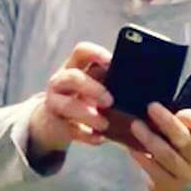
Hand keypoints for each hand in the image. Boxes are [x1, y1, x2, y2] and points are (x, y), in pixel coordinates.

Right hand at [28, 43, 112, 162]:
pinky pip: (71, 130)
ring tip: (104, 124)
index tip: (111, 62)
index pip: (81, 51)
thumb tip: (136, 83)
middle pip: (74, 77)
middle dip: (93, 88)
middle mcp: (60, 82)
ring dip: (88, 114)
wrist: (54, 125)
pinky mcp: (56, 125)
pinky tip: (99, 139)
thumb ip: (106, 81)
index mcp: (73, 66)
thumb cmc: (81, 101)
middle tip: (110, 101)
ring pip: (68, 105)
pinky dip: (87, 136)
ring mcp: (54, 103)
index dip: (95, 53)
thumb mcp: (91, 87)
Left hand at [125, 102, 190, 190]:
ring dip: (150, 139)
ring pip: (168, 155)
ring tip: (135, 126)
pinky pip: (155, 171)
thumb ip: (180, 123)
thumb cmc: (181, 154)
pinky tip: (132, 149)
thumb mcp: (189, 138)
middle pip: (183, 139)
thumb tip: (155, 106)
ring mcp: (186, 175)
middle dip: (167, 122)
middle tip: (151, 107)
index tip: (176, 109)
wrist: (180, 190)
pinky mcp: (169, 187)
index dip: (190, 116)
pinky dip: (143, 159)